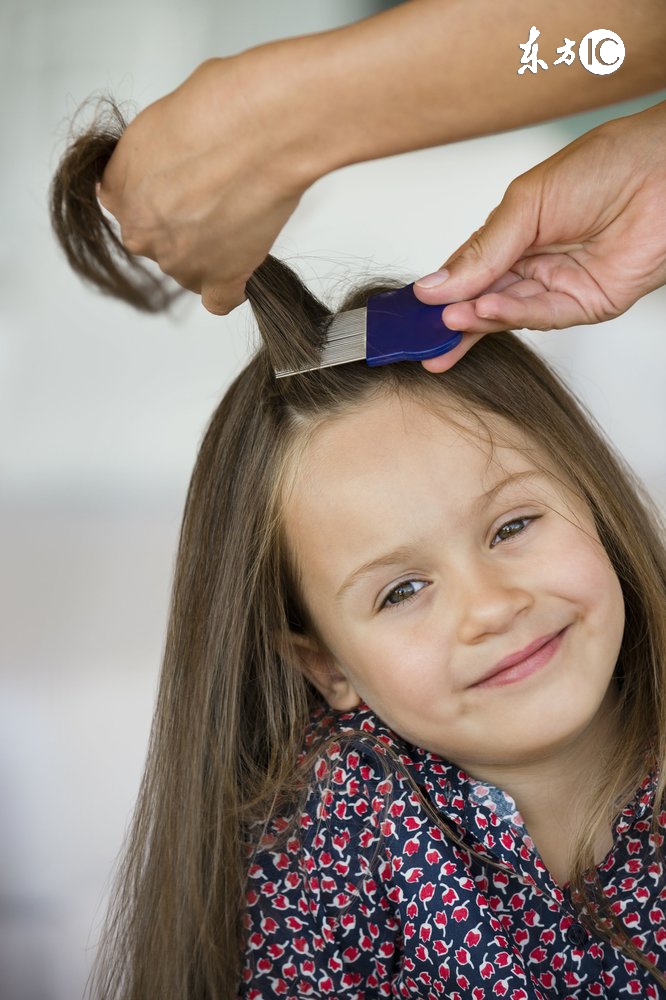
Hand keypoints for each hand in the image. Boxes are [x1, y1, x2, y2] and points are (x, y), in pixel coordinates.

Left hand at [98, 53, 314, 314]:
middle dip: (184, 223)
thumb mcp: (160, 116)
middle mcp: (142, 231)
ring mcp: (181, 260)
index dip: (161, 193)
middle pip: (159, 241)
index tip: (183, 184)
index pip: (131, 206)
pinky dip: (229, 289)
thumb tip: (164, 162)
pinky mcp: (221, 277)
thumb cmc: (219, 107)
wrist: (260, 129)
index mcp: (119, 189)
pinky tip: (240, 267)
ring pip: (188, 268)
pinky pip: (219, 300)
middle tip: (218, 195)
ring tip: (240, 215)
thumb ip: (149, 153)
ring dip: (209, 252)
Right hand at [414, 100, 665, 371]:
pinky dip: (511, 316)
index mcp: (516, 234)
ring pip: (507, 313)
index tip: (408, 308)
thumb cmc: (608, 165)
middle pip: (481, 300)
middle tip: (417, 336)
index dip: (437, 290)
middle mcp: (535, 263)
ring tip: (445, 323)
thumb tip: (436, 284)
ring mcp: (559, 287)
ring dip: (475, 320)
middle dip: (448, 319)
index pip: (466, 271)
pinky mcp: (587, 305)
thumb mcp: (528, 202)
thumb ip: (483, 248)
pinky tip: (484, 312)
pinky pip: (543, 316)